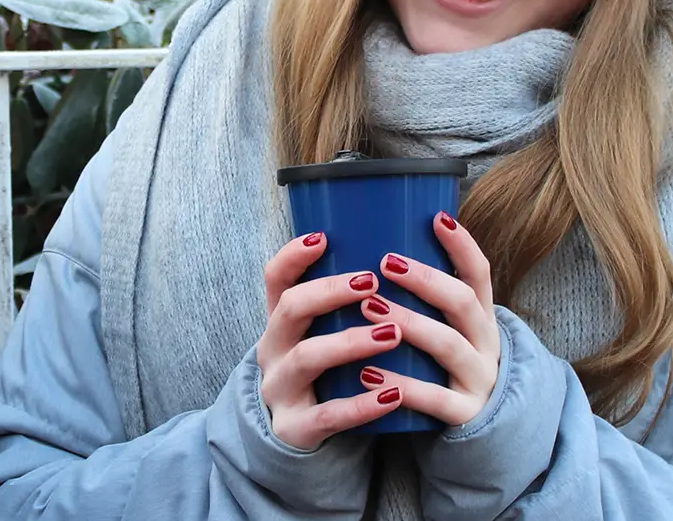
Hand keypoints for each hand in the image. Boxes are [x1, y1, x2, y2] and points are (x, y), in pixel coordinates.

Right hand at [256, 231, 405, 450]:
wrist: (299, 436)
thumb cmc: (326, 368)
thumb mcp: (323, 331)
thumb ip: (346, 300)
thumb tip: (399, 251)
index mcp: (281, 320)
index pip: (275, 278)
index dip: (292, 256)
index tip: (323, 237)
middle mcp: (273, 349)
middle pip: (290, 309)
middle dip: (330, 291)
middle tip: (372, 281)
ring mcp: (280, 389)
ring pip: (307, 358)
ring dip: (350, 341)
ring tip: (393, 334)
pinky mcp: (295, 428)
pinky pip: (328, 415)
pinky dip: (363, 404)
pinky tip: (394, 393)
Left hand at [357, 212, 500, 426]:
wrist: (484, 429)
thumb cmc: (451, 365)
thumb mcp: (454, 329)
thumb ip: (432, 297)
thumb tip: (383, 244)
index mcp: (482, 315)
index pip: (479, 272)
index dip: (462, 244)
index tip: (438, 218)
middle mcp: (486, 342)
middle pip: (462, 302)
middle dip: (426, 279)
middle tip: (386, 262)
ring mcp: (478, 378)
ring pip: (447, 345)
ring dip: (409, 323)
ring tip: (371, 307)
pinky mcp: (464, 413)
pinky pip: (434, 399)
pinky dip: (402, 386)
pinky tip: (369, 374)